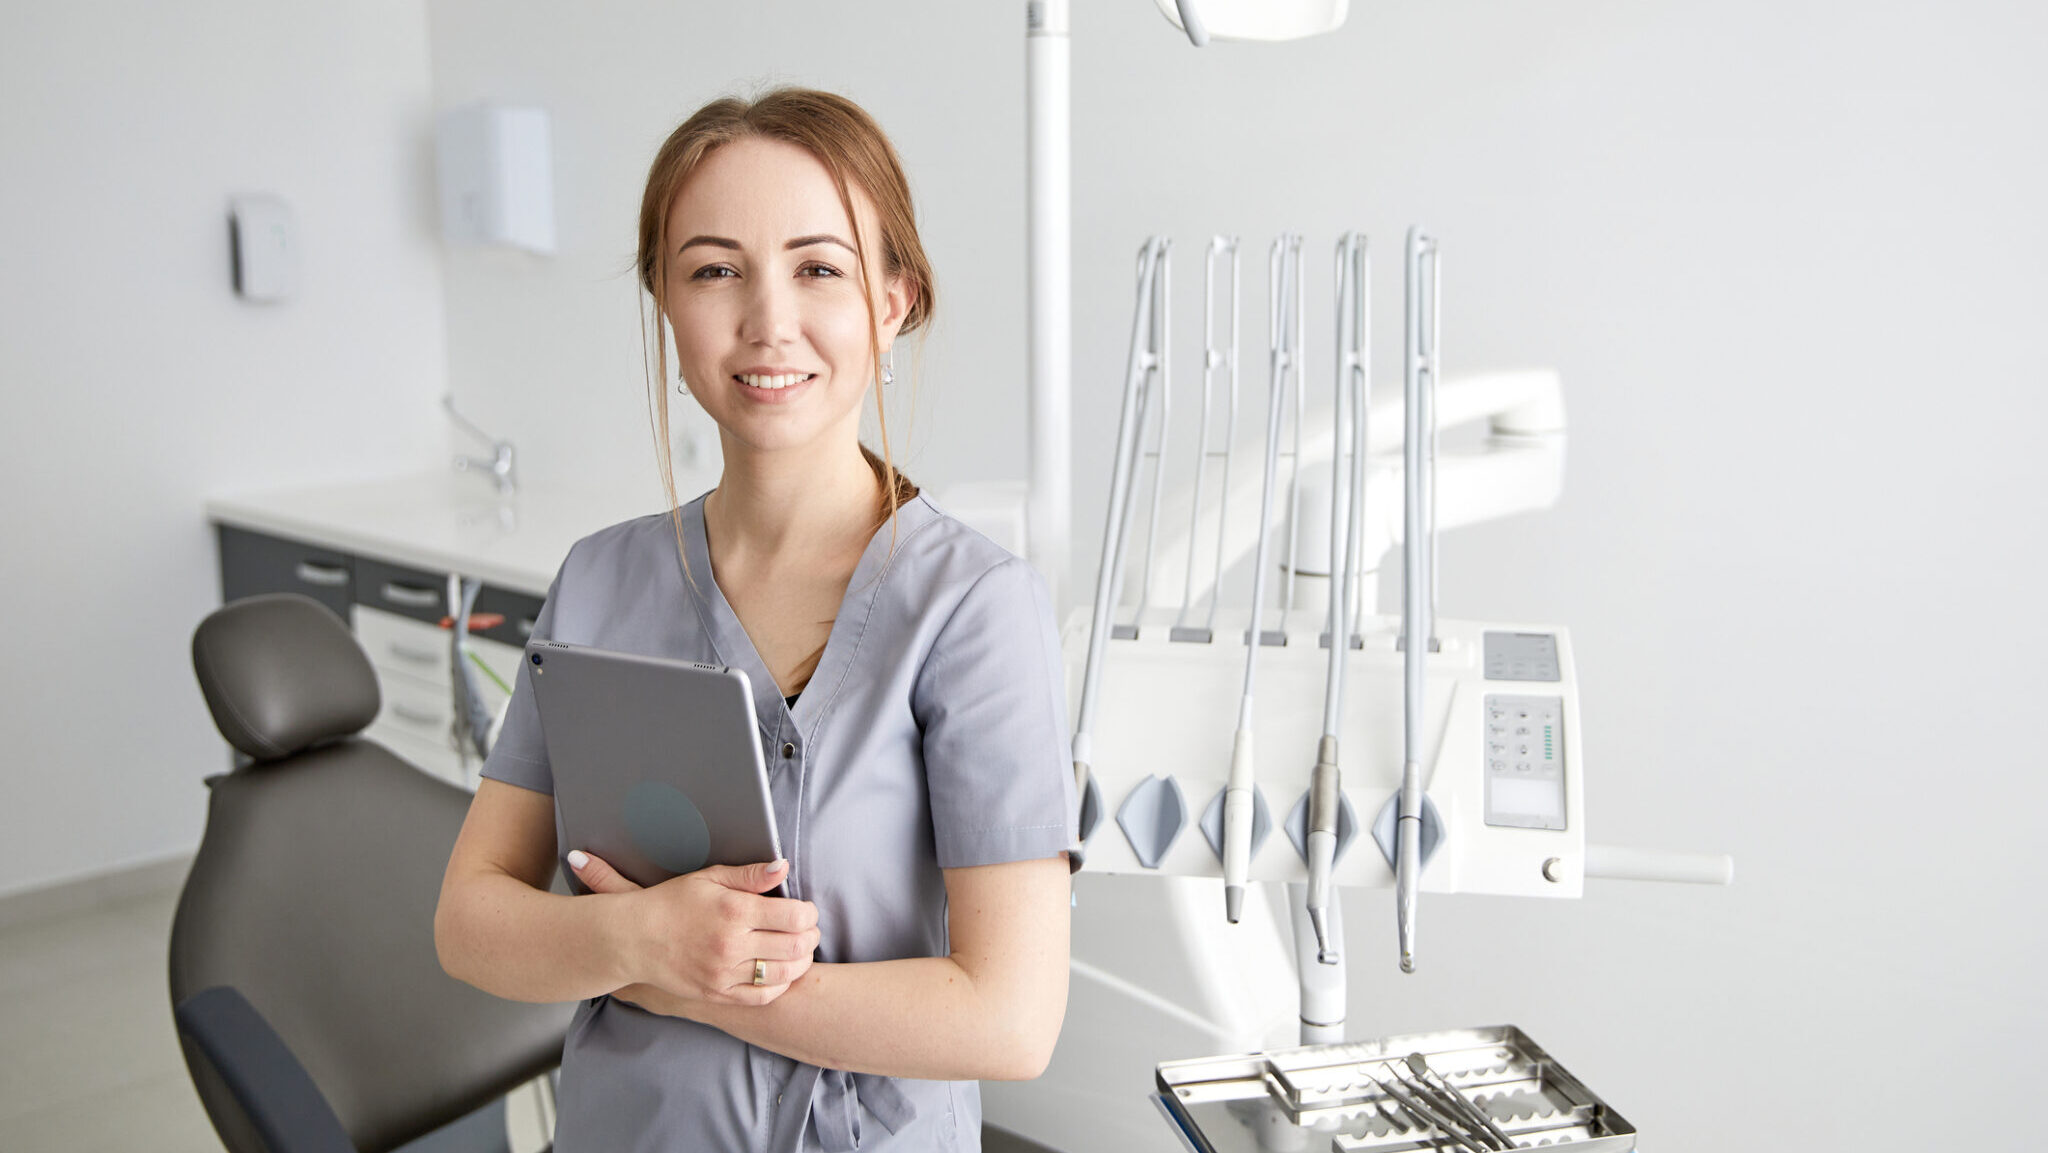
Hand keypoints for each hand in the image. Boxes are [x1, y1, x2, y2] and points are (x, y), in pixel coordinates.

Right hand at [567, 849, 820, 1006]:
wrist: (633, 938)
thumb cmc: (672, 903)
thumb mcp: (710, 878)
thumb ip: (750, 875)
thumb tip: (784, 868)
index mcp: (733, 911)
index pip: (795, 916)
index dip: (809, 913)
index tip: (806, 910)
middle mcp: (731, 944)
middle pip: (796, 946)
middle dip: (811, 936)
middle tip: (808, 929)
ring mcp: (724, 973)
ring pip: (784, 974)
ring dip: (801, 961)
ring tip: (798, 950)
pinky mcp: (717, 993)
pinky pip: (762, 996)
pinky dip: (779, 985)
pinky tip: (779, 972)